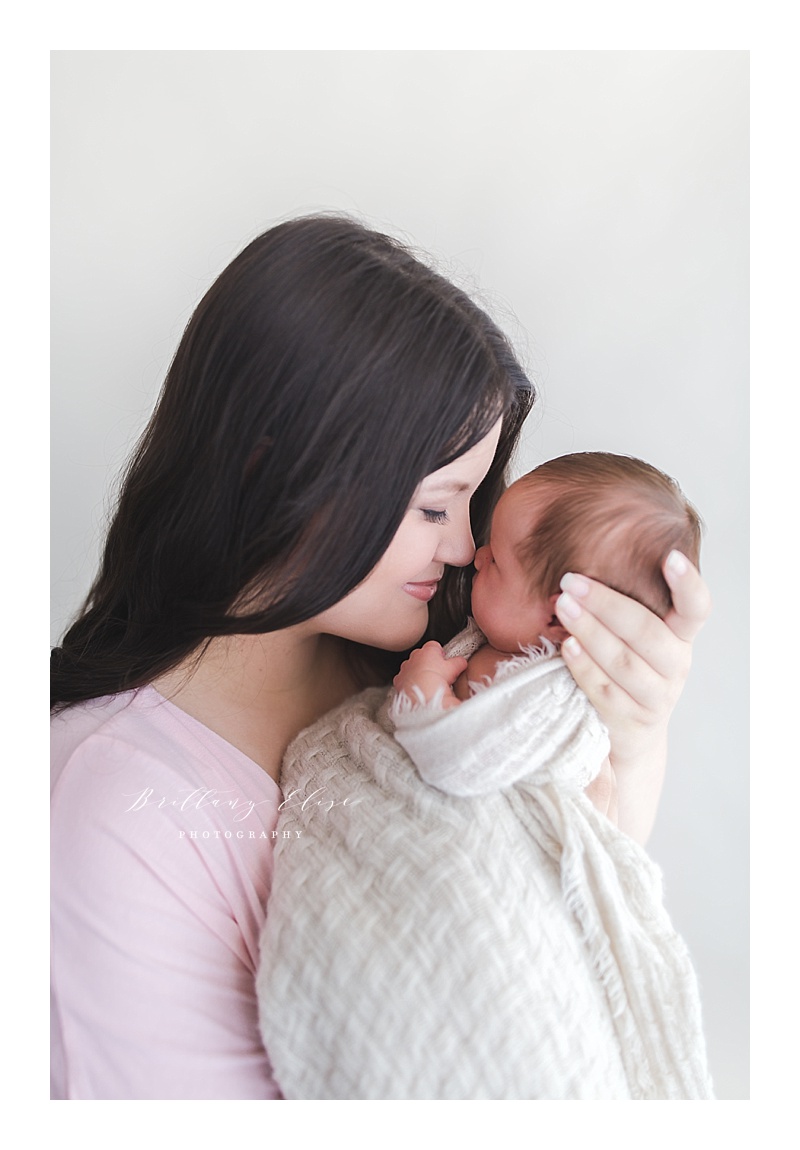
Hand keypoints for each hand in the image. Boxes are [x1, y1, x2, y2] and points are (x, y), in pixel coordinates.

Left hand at [393, 642, 467, 707]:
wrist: (421, 693)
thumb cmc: (436, 678)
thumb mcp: (454, 668)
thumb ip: (459, 662)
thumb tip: (462, 661)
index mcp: (428, 650)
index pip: (435, 646)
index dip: (440, 653)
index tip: (444, 661)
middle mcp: (414, 656)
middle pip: (422, 655)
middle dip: (429, 663)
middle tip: (437, 673)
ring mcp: (405, 667)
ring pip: (412, 666)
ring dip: (418, 672)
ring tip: (427, 683)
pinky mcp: (399, 679)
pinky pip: (404, 678)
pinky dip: (409, 682)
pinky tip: (417, 689)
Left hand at [554, 550, 710, 842]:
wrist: (629, 735)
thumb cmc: (627, 669)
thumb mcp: (635, 639)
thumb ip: (623, 611)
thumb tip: (581, 575)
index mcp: (681, 637)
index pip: (696, 608)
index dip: (688, 584)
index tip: (670, 557)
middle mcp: (675, 666)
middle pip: (647, 633)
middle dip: (607, 604)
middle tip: (573, 582)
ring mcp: (657, 697)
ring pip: (624, 663)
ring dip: (591, 632)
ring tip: (564, 608)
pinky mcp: (631, 720)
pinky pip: (605, 690)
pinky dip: (584, 667)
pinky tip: (566, 647)